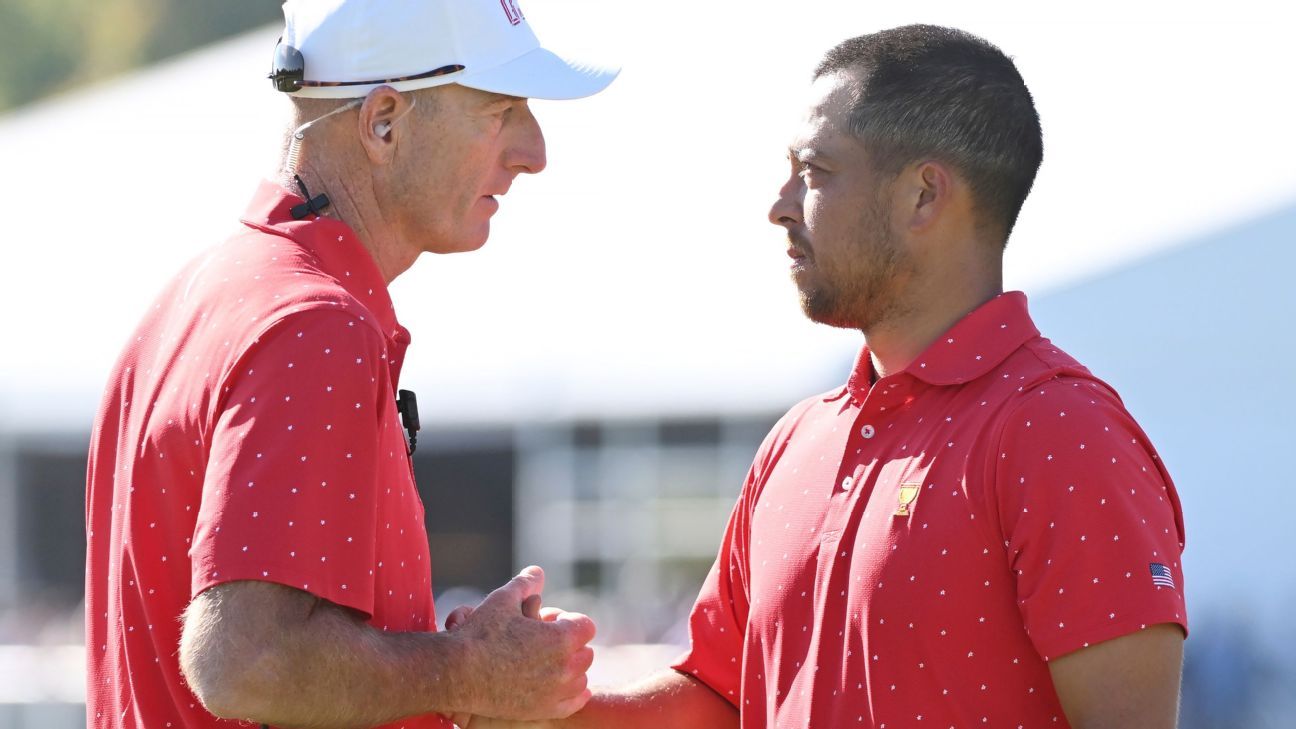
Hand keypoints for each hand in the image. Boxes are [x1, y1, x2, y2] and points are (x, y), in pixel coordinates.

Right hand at [449, 567, 595, 720]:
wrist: (457, 673)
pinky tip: (564, 685)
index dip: (570, 621)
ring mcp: (555, 691)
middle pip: (586, 653)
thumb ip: (526, 584)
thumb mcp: (503, 600)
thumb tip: (538, 571)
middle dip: (572, 644)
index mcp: (561, 638)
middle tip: (550, 641)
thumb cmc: (480, 633)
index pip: (585, 626)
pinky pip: (573, 702)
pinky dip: (573, 693)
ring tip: (552, 662)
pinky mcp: (543, 710)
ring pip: (581, 678)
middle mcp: (564, 667)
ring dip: (572, 669)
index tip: (554, 622)